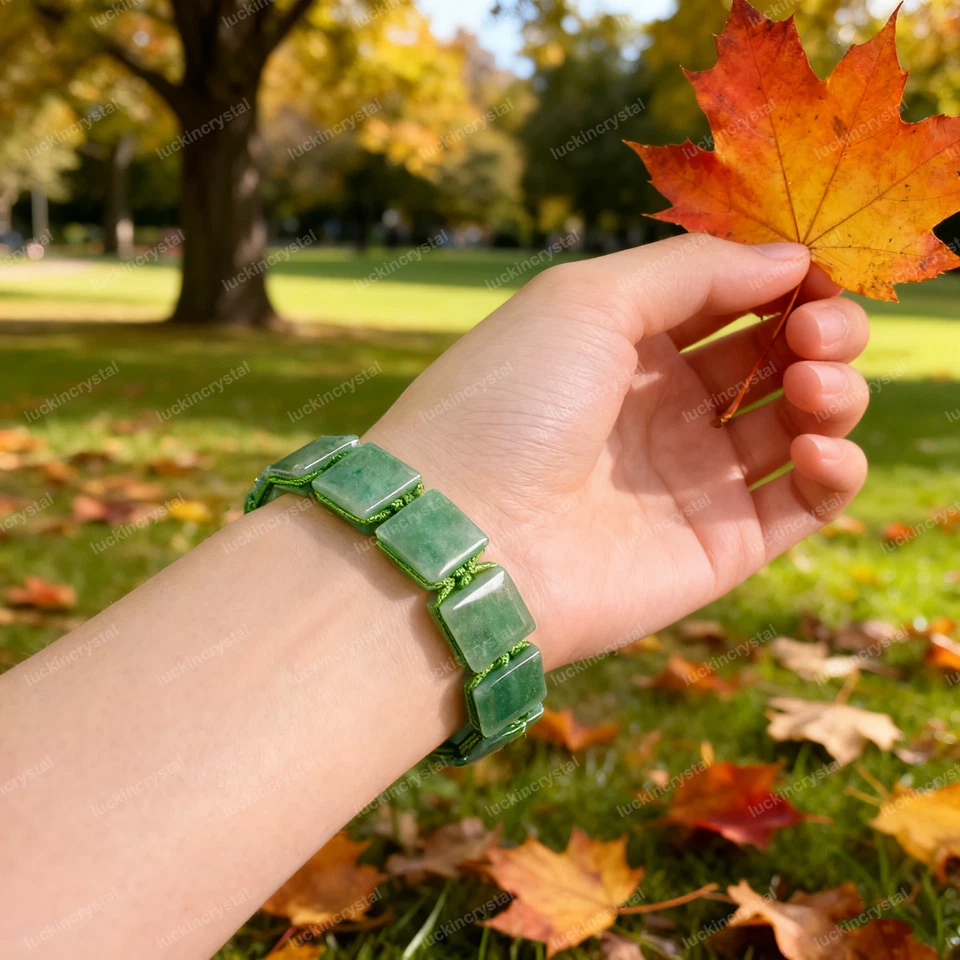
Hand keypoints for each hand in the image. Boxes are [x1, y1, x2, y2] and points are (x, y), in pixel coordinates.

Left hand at [365, 235, 868, 668]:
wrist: (465, 541)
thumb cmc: (509, 404)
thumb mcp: (587, 300)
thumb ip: (693, 270)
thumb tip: (790, 257)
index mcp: (625, 345)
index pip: (730, 299)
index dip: (781, 278)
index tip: (818, 268)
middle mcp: (662, 408)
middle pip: (773, 357)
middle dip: (819, 330)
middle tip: (818, 330)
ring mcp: (691, 478)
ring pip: (801, 425)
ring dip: (835, 391)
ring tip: (813, 384)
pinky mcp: (718, 547)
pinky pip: (804, 504)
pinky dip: (836, 470)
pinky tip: (816, 445)